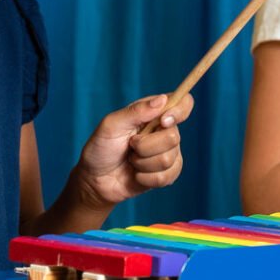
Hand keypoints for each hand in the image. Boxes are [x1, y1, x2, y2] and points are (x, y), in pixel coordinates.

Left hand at [74, 93, 194, 207]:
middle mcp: (164, 130)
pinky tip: (136, 175)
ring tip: (131, 160)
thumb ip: (136, 111)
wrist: (95, 180)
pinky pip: (167, 177)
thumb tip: (162, 99)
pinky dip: (146, 178)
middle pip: (173, 136)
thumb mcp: (111, 125)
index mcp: (154, 112)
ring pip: (168, 159)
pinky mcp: (167, 173)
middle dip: (146, 146)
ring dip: (142, 163)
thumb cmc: (100, 148)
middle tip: (130, 146)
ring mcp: (168, 152)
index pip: (183, 103)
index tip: (163, 121)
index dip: (179, 111)